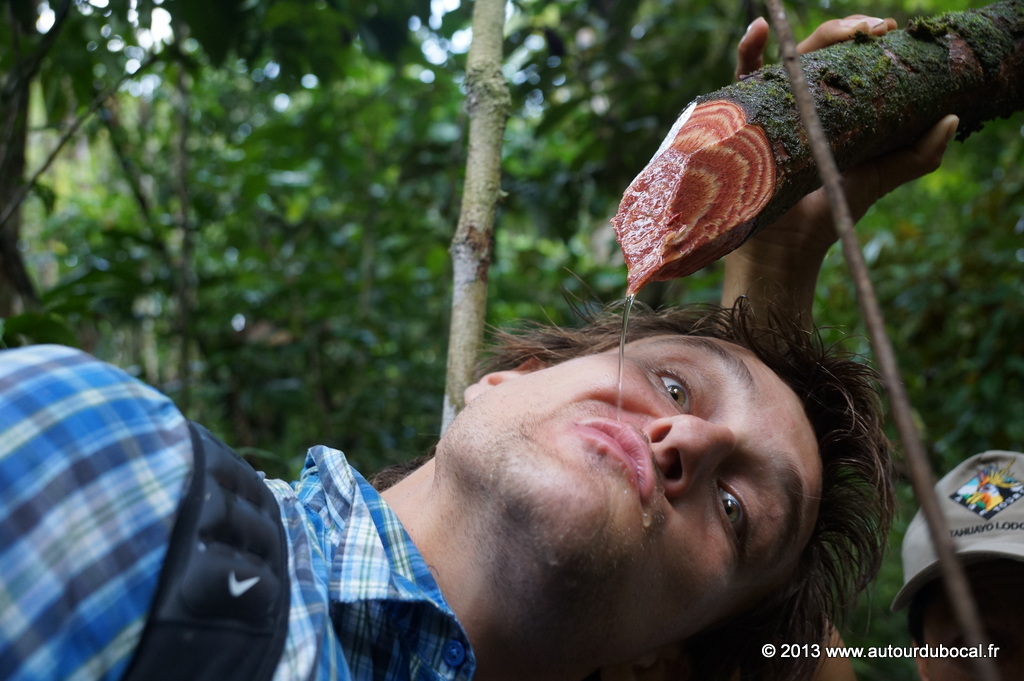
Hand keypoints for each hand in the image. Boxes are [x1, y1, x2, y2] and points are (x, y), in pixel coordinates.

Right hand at [722, 15, 958, 318]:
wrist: (789, 248)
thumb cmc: (831, 213)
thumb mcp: (882, 177)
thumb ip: (918, 154)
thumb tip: (951, 117)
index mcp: (835, 108)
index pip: (849, 60)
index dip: (867, 39)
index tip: (889, 31)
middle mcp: (802, 102)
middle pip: (820, 50)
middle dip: (848, 31)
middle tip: (875, 29)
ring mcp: (772, 108)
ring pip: (787, 56)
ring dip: (809, 34)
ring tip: (838, 30)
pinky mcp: (745, 120)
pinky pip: (741, 80)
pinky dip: (747, 51)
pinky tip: (759, 30)